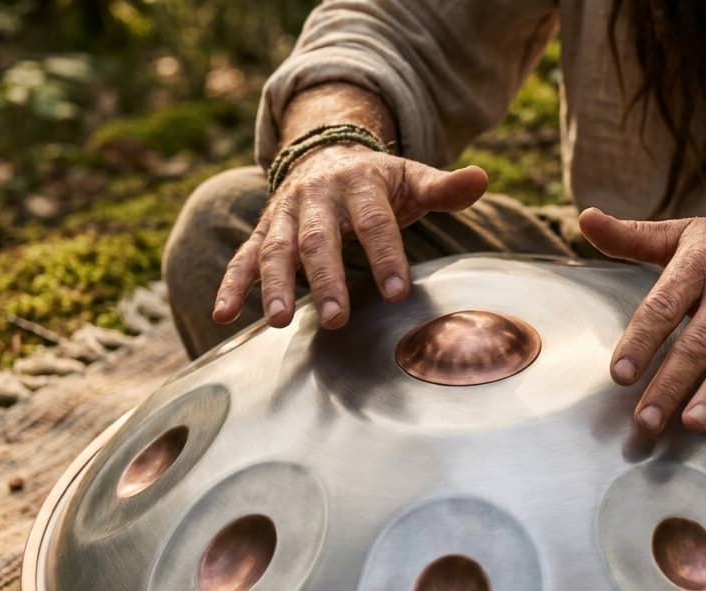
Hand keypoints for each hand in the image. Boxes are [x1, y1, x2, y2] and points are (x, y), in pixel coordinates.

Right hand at [213, 146, 487, 328]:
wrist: (327, 154)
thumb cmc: (380, 182)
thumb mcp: (413, 178)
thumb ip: (444, 187)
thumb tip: (482, 178)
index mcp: (360, 184)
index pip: (375, 223)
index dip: (386, 256)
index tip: (397, 292)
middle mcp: (317, 197)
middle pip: (320, 240)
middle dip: (327, 279)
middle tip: (337, 318)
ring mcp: (286, 214)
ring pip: (277, 250)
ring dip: (275, 286)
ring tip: (280, 321)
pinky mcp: (264, 230)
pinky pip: (244, 257)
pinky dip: (232, 285)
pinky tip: (223, 315)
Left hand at [580, 205, 705, 432]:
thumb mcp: (684, 232)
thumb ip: (632, 237)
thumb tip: (586, 219)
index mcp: (699, 263)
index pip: (663, 306)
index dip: (641, 340)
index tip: (621, 374)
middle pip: (697, 342)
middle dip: (671, 383)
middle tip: (647, 419)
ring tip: (692, 423)